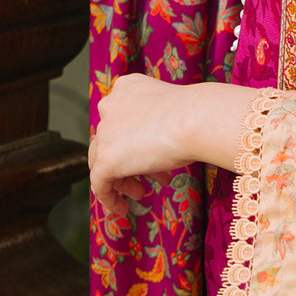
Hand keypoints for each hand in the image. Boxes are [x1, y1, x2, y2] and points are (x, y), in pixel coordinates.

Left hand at [88, 74, 193, 215]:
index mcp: (126, 87)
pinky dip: (109, 197)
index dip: (137, 140)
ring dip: (122, 179)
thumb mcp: (172, 110)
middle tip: (151, 177)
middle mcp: (110, 105)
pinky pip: (99, 183)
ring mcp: (105, 131)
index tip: (155, 156)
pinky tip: (123, 208)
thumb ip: (155, 121)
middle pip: (110, 140)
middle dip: (130, 161)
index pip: (121, 118)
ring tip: (141, 193)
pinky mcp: (105, 158)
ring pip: (102, 161)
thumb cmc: (196, 114)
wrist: (196, 119)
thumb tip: (156, 145)